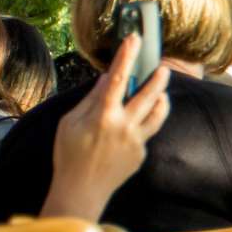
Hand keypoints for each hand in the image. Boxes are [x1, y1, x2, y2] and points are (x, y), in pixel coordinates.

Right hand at [42, 35, 170, 220]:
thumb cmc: (68, 154)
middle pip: (149, 95)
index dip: (127, 56)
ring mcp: (136, 141)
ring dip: (161, 100)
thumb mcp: (70, 123)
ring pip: (158, 114)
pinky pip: (146, 133)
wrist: (81, 191)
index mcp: (103, 115)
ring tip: (160, 93)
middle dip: (158, 78)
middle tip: (163, 67)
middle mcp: (124, 126)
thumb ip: (91, 99)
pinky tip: (132, 127)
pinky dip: (143, 124)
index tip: (134, 39)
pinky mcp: (141, 153)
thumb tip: (108, 79)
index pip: (118, 78)